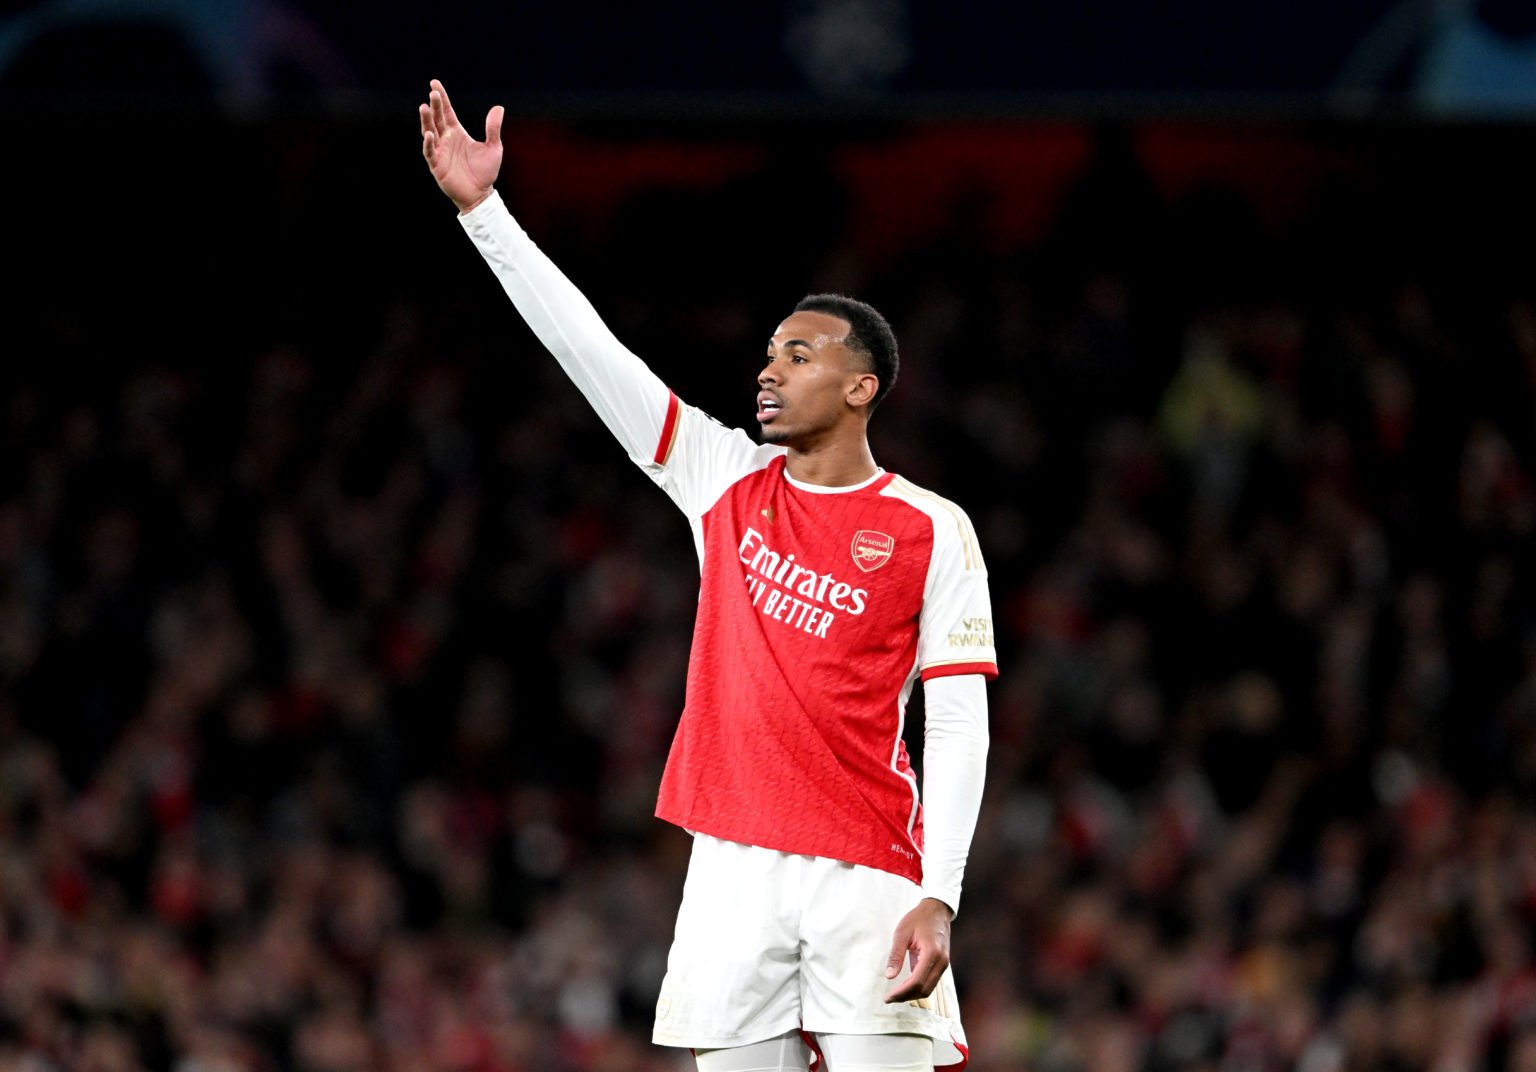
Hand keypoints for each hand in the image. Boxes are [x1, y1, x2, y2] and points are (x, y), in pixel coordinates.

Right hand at [419, 78, 503, 213]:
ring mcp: (439, 151)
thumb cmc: (485, 172)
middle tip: (433, 93)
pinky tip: (429, 134)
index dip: (441, 98)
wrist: (480, 194)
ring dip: (426, 120)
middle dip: (434, 106)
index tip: (434, 83)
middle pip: (437, 118)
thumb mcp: (493, 147)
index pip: (446, 111)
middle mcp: (446, 139)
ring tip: (424, 107)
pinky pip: (430, 152)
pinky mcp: (436, 165)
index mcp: (457, 132)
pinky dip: (428, 143)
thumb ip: (493, 128)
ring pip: (429, 131)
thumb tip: (498, 107)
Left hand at [882, 897, 952, 1002]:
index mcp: (931, 953)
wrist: (937, 910)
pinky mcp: (942, 964)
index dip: (902, 992)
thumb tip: (889, 976)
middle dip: (906, 997)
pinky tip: (905, 986)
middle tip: (889, 998)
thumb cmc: (919, 918)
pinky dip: (918, 987)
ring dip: (912, 994)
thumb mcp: (902, 933)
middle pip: (924, 989)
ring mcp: (944, 964)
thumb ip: (896, 955)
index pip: (917, 981)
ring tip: (896, 994)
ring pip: (929, 988)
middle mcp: (941, 962)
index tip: (888, 996)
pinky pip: (931, 981)